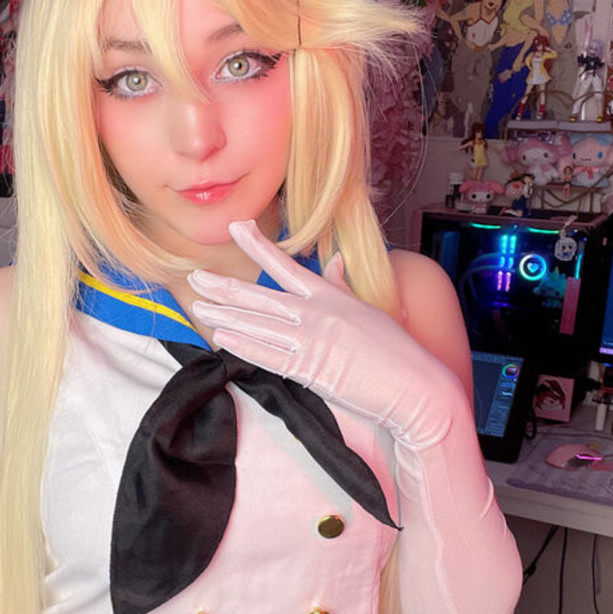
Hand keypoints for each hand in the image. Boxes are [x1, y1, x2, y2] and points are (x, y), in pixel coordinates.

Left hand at [189, 220, 462, 449]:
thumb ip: (344, 287)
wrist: (416, 386)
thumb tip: (335, 262)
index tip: (237, 226)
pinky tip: (222, 338)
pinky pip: (269, 355)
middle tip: (196, 278)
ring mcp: (314, 340)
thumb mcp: (369, 311)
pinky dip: (243, 346)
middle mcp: (319, 313)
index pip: (287, 265)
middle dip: (226, 288)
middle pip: (262, 297)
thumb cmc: (397, 353)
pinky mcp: (313, 369)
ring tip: (200, 308)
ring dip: (226, 317)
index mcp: (332, 296)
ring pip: (259, 325)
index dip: (259, 246)